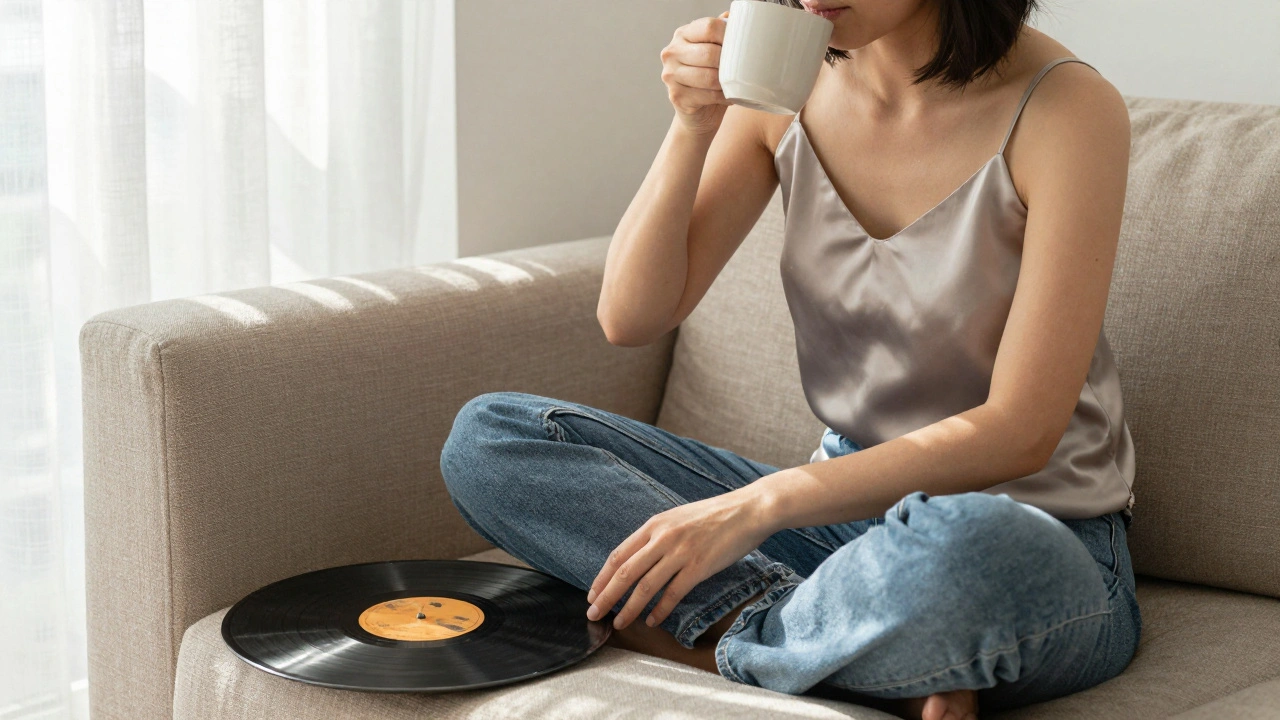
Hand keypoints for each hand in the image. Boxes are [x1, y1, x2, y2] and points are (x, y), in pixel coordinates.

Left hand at [585, 486, 775, 629]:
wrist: (748, 509)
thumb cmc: (715, 515)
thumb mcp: (678, 518)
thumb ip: (658, 536)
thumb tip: (639, 559)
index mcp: (655, 525)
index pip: (618, 554)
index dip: (602, 577)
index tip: (592, 594)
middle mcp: (663, 538)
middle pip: (625, 572)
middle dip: (606, 596)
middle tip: (593, 613)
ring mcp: (680, 552)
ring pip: (645, 586)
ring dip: (629, 608)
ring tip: (619, 623)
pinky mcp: (699, 566)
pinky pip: (673, 593)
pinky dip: (660, 610)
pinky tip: (652, 621)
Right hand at [661, 10, 732, 136]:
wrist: (698, 111)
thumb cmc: (711, 77)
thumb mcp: (715, 51)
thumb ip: (722, 33)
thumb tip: (737, 16)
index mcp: (682, 34)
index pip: (708, 27)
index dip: (729, 36)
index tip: (742, 45)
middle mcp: (672, 52)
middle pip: (709, 53)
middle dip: (729, 63)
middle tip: (742, 69)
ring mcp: (670, 75)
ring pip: (709, 77)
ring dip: (728, 82)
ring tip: (737, 84)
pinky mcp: (676, 96)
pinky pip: (708, 95)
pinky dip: (724, 97)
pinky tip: (729, 97)